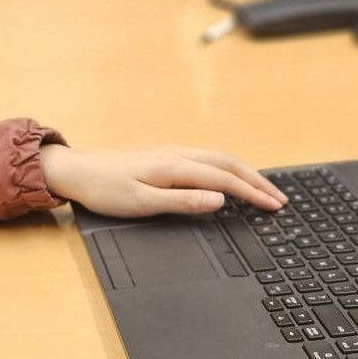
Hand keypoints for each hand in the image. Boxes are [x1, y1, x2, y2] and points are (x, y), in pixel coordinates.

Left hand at [39, 143, 284, 218]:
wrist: (76, 172)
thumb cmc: (104, 191)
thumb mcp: (142, 203)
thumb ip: (182, 201)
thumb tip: (219, 200)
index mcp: (175, 166)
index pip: (225, 179)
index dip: (253, 193)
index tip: (275, 206)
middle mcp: (177, 154)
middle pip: (229, 163)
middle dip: (258, 181)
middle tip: (281, 200)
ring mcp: (172, 152)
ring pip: (220, 158)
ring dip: (246, 173)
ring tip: (264, 190)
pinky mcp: (166, 156)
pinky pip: (208, 158)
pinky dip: (229, 168)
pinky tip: (232, 177)